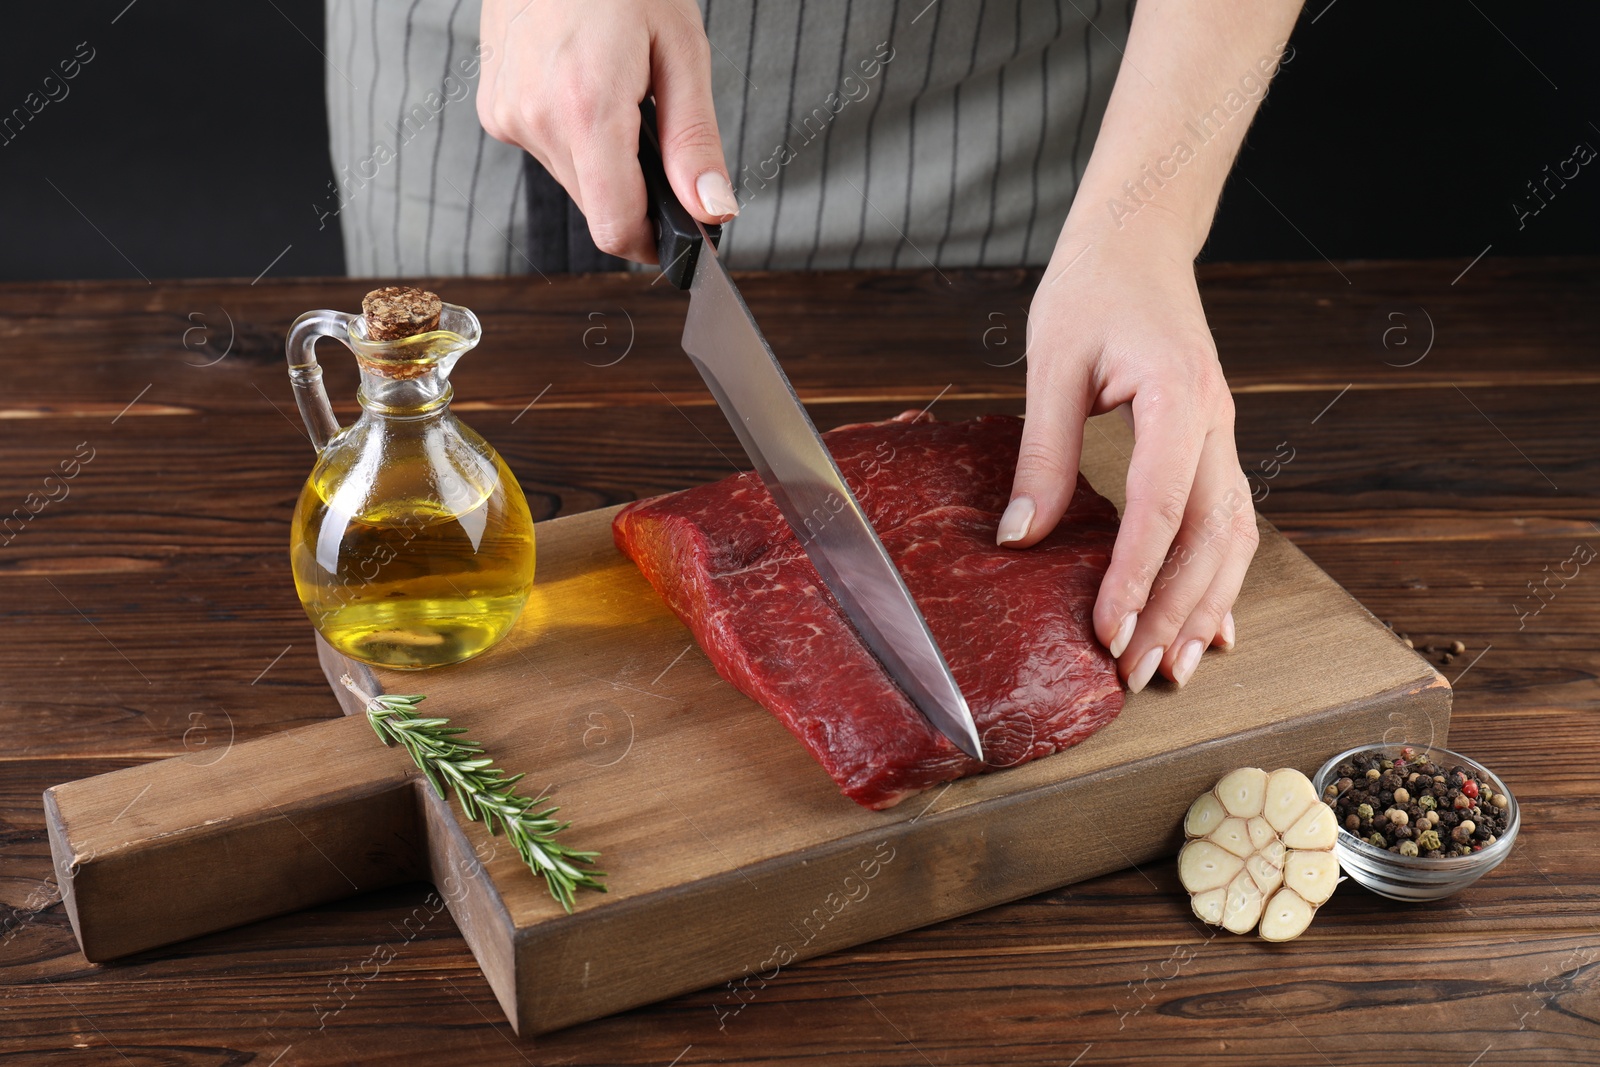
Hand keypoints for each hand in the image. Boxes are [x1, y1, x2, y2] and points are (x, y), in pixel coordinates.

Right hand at [476, 0, 738, 262]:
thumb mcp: (681, 50)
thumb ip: (695, 141)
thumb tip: (713, 210)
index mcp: (585, 107)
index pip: (616, 226)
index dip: (655, 242)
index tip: (682, 232)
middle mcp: (535, 118)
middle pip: (597, 208)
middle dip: (636, 192)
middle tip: (660, 137)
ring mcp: (507, 114)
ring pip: (573, 181)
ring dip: (606, 161)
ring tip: (620, 95)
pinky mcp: (494, 108)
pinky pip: (547, 150)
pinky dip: (575, 136)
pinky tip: (586, 86)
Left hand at [999, 226, 1256, 692]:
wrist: (1137, 238)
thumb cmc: (1092, 286)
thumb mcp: (1052, 363)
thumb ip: (1043, 453)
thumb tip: (1021, 538)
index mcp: (1179, 398)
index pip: (1163, 506)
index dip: (1136, 576)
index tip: (1108, 630)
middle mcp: (1215, 422)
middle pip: (1212, 536)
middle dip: (1176, 611)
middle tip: (1137, 672)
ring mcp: (1222, 434)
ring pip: (1233, 537)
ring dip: (1206, 605)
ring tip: (1173, 665)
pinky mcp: (1212, 443)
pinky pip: (1230, 520)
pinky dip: (1220, 577)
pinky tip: (1209, 625)